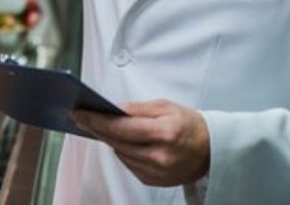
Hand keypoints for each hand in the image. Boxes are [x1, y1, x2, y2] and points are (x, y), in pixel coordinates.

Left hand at [71, 99, 210, 186]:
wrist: (212, 150)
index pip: (121, 127)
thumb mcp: (164, 106)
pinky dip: (123, 152)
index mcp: (164, 133)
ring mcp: (157, 172)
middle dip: (96, 127)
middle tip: (80, 116)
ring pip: (119, 154)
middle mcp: (160, 156)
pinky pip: (128, 164)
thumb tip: (110, 109)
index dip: (96, 120)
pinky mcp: (154, 182)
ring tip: (102, 125)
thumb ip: (136, 108)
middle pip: (116, 142)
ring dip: (110, 140)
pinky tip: (123, 141)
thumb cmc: (188, 123)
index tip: (77, 113)